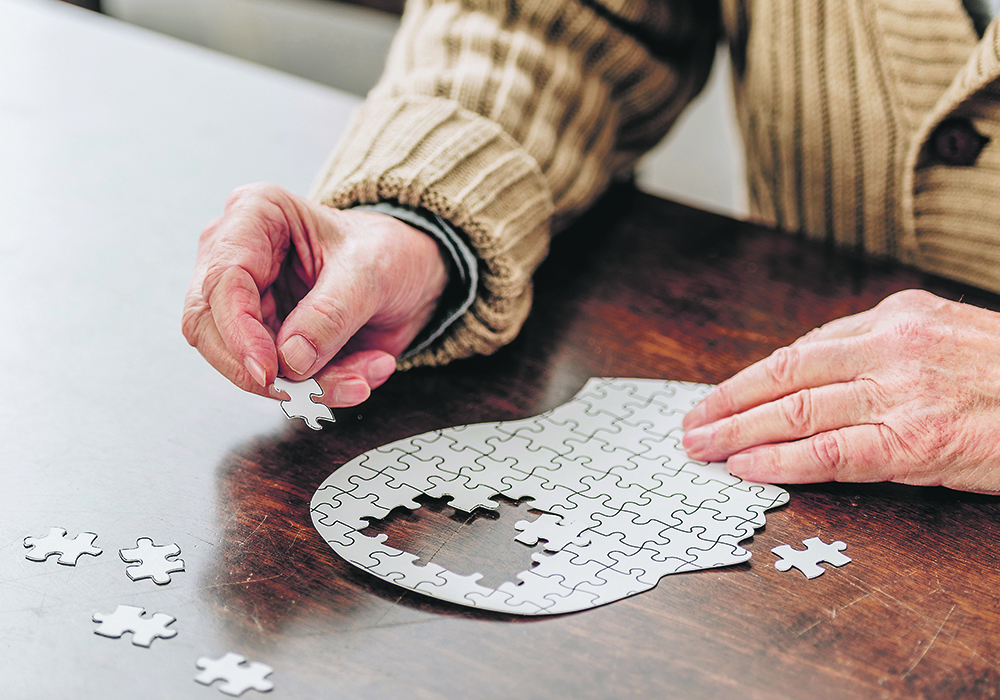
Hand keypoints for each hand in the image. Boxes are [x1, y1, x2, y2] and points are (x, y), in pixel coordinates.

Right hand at [182, 183, 448, 406]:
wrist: (410, 274)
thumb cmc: (388, 251)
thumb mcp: (372, 272)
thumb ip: (331, 314)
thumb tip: (290, 359)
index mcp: (255, 214)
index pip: (222, 280)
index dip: (238, 333)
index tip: (269, 371)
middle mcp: (237, 256)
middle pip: (210, 328)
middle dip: (264, 371)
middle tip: (313, 391)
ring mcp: (245, 301)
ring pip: (243, 363)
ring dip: (303, 385)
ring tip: (360, 379)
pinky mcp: (263, 338)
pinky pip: (276, 380)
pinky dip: (319, 388)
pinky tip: (360, 375)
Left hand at [681, 290, 999, 492]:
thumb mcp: (945, 336)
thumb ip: (881, 347)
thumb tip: (813, 371)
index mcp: (895, 316)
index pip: (800, 349)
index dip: (749, 378)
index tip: (716, 396)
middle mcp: (890, 347)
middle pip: (785, 375)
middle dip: (727, 402)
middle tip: (690, 424)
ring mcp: (902, 393)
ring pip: (796, 411)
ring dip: (738, 431)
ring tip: (702, 447)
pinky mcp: (917, 441)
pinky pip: (832, 452)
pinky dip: (781, 460)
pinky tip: (748, 467)